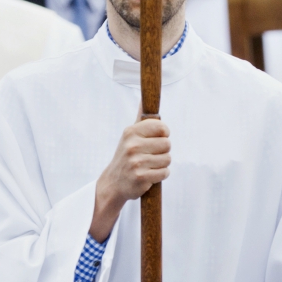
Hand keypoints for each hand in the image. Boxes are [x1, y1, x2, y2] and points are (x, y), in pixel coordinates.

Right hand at [90, 110, 170, 241]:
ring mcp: (136, 162)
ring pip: (167, 159)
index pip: (162, 128)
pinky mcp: (141, 177)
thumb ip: (141, 118)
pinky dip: (160, 175)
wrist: (114, 182)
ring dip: (161, 164)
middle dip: (162, 151)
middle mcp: (132, 146)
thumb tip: (145, 99)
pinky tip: (149, 174)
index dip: (163, 134)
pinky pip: (165, 172)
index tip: (156, 139)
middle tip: (149, 155)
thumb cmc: (128, 155)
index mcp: (131, 132)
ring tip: (148, 165)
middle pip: (167, 144)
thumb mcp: (131, 135)